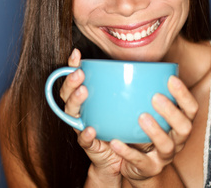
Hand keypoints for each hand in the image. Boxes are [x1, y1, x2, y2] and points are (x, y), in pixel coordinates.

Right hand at [59, 49, 122, 184]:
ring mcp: (81, 126)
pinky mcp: (88, 144)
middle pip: (67, 94)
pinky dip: (86, 134)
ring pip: (71, 113)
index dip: (71, 65)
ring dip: (76, 101)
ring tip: (83, 92)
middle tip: (80, 73)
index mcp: (86, 98)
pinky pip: (84, 139)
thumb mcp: (124, 102)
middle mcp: (80, 110)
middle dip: (71, 82)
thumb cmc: (121, 124)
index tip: (76, 53)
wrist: (120, 157)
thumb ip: (127, 85)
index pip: (74, 78)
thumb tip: (143, 63)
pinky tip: (91, 129)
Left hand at [110, 75, 197, 182]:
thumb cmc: (145, 131)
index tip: (171, 79)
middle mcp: (177, 140)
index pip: (191, 109)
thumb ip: (147, 94)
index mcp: (180, 124)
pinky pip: (140, 161)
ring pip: (167, 146)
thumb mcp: (150, 112)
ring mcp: (164, 156)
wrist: (139, 165)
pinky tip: (115, 142)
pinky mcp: (149, 168)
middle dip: (172, 111)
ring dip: (156, 131)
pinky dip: (127, 152)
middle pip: (185, 127)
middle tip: (156, 97)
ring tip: (141, 117)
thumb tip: (135, 64)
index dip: (184, 94)